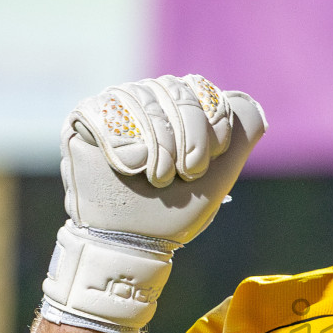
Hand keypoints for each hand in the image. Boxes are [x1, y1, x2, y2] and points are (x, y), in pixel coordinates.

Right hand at [40, 74, 266, 332]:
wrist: (134, 242)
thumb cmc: (174, 212)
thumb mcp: (218, 175)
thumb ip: (240, 137)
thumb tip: (249, 103)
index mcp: (180, 107)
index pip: (200, 89)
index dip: (209, 124)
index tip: (204, 164)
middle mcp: (148, 99)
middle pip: (173, 90)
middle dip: (187, 138)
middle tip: (182, 175)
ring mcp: (115, 107)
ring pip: (142, 97)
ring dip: (157, 145)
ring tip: (156, 178)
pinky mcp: (83, 119)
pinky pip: (104, 109)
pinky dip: (121, 141)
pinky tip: (128, 167)